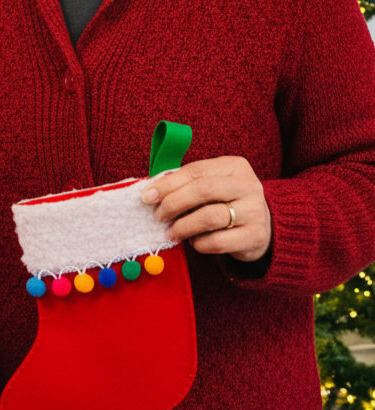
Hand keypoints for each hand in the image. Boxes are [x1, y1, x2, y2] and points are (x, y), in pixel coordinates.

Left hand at [141, 156, 272, 262]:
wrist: (262, 228)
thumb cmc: (225, 202)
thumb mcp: (211, 185)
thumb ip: (186, 184)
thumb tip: (151, 191)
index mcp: (234, 166)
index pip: (195, 171)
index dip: (168, 184)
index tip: (147, 196)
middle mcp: (248, 185)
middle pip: (203, 190)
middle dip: (173, 203)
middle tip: (158, 215)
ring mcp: (255, 211)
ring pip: (209, 217)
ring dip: (183, 226)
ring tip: (171, 232)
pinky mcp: (255, 236)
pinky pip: (217, 241)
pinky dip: (199, 243)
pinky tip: (193, 241)